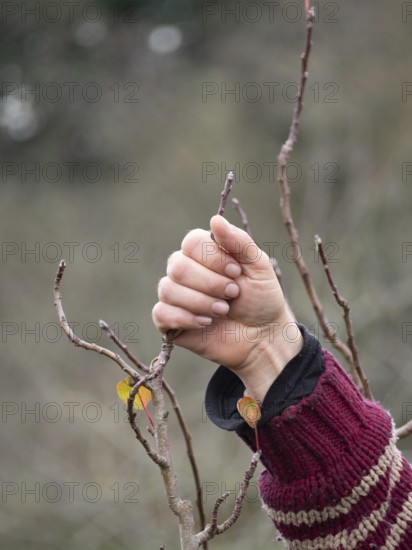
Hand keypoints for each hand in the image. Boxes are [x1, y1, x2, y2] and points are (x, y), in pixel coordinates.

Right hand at [152, 215, 302, 400]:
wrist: (263, 337)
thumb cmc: (261, 298)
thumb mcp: (258, 266)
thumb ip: (238, 241)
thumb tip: (215, 219)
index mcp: (203, 253)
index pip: (191, 242)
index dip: (212, 258)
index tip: (236, 272)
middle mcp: (185, 271)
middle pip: (177, 266)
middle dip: (210, 283)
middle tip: (232, 294)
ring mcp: (175, 296)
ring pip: (169, 289)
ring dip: (201, 302)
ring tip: (223, 311)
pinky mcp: (170, 321)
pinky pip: (161, 312)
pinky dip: (186, 318)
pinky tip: (206, 322)